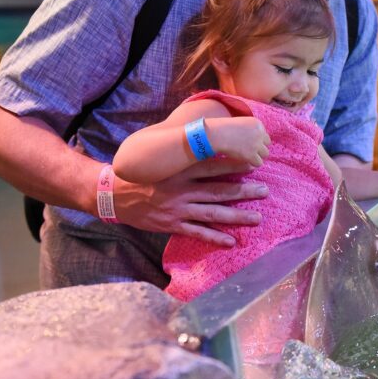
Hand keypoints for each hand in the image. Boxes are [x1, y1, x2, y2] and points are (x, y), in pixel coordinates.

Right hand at [113, 158, 267, 246]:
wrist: (113, 194)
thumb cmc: (141, 172)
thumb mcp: (160, 157)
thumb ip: (181, 152)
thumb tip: (204, 138)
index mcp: (179, 170)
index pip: (212, 166)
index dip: (234, 165)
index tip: (253, 163)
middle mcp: (182, 189)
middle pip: (218, 190)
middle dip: (244, 191)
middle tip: (265, 190)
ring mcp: (178, 209)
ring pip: (212, 213)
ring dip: (237, 216)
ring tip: (257, 217)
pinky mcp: (172, 224)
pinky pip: (197, 232)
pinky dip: (214, 237)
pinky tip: (231, 240)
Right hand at [208, 116, 270, 166]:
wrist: (217, 134)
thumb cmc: (222, 128)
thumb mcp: (239, 123)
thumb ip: (249, 129)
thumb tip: (254, 139)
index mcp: (257, 124)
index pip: (265, 135)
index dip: (258, 141)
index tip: (248, 144)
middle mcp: (260, 133)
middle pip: (267, 144)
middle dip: (259, 148)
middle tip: (249, 151)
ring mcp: (256, 144)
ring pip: (265, 154)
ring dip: (257, 156)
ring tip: (246, 156)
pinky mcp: (252, 154)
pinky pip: (259, 163)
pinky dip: (252, 163)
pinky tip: (244, 160)